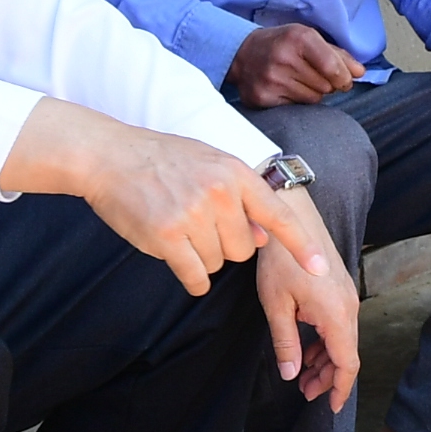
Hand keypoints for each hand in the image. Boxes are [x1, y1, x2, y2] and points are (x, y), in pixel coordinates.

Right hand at [1, 99, 292, 296]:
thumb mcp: (210, 162)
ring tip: (177, 226)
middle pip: (243, 249)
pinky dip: (190, 276)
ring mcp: (192, 215)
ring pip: (217, 263)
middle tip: (196, 221)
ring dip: (200, 256)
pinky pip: (194, 276)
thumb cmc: (161, 159)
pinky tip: (174, 254)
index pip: (278, 215)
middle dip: (225, 245)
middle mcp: (219, 193)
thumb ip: (240, 195)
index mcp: (235, 172)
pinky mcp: (166, 236)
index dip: (302, 246)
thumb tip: (263, 237)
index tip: (321, 269)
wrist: (109, 155)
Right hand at [226, 22, 361, 110]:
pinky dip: (296, 100)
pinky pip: (296, 107)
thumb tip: (360, 72)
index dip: (344, 78)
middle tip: (311, 75)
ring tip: (297, 79)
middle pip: (326, 86)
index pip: (333, 68)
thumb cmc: (281, 44)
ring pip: (313, 99)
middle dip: (326, 84)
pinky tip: (285, 88)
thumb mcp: (308, 38)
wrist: (241, 53)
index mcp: (299, 38)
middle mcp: (284, 58)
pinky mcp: (263, 97)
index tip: (344, 80)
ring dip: (311, 92)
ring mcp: (272, 79)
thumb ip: (338, 55)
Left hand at [254, 235, 362, 411]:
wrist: (290, 218)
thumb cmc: (280, 260)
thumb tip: (290, 375)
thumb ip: (286, 343)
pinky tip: (306, 349)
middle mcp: (349, 307)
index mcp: (337, 315)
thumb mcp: (277, 306)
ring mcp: (347, 297)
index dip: (341, 388)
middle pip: (347, 354)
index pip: (348, 363)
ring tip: (301, 375)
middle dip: (328, 377)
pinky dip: (325, 342)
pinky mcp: (340, 289)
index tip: (332, 408)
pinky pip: (339, 325)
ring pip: (343, 340)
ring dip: (325, 360)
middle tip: (303, 392)